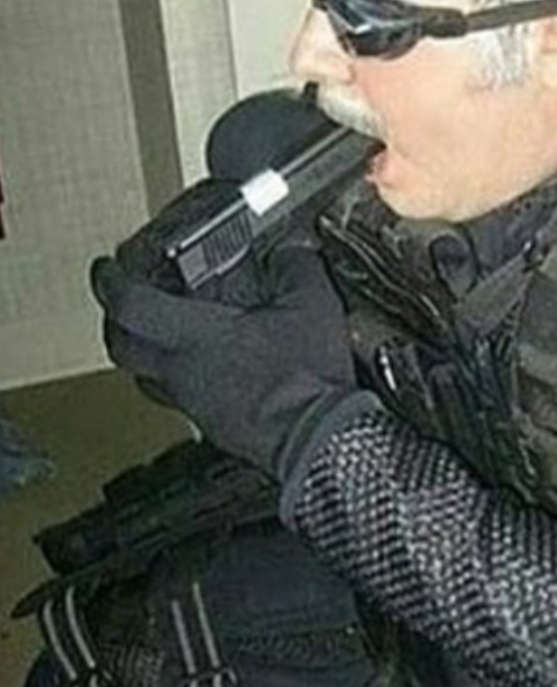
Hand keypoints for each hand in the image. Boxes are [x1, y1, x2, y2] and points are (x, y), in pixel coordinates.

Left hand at [92, 245, 354, 475]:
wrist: (321, 438)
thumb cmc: (308, 378)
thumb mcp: (313, 305)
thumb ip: (295, 267)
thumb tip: (290, 248)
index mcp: (196, 336)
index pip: (130, 305)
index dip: (111, 281)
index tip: (106, 268)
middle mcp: (183, 372)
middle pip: (122, 347)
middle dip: (115, 321)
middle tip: (121, 304)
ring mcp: (196, 403)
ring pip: (146, 377)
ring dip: (143, 354)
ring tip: (158, 337)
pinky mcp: (214, 426)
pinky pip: (179, 399)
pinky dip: (178, 380)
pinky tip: (205, 371)